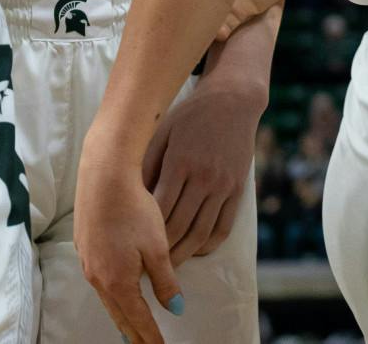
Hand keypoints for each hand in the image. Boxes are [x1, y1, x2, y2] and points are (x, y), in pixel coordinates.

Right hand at [75, 145, 184, 343]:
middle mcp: (98, 277)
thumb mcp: (157, 247)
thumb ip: (165, 281)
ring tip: (129, 328)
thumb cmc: (133, 209)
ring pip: (106, 299)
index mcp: (118, 282)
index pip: (138, 320)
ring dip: (120, 315)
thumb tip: (174, 309)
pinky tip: (114, 290)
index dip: (150, 337)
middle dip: (133, 334)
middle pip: (118, 315)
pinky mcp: (83, 247)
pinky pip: (98, 281)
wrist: (103, 176)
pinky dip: (110, 294)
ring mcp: (87, 262)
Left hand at [142, 79, 262, 260]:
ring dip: (184, 254)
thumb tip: (130, 200)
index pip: (159, 209)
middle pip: (178, 226)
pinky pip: (223, 227)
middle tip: (146, 265)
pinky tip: (194, 250)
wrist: (232, 101)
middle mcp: (203, 177)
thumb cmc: (190, 117)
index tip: (131, 246)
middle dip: (161, 251)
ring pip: (201, 233)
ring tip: (169, 267)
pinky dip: (208, 245)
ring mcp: (223, 185)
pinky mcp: (238, 190)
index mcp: (180, 162)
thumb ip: (147, 166)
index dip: (145, 232)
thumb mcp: (163, 134)